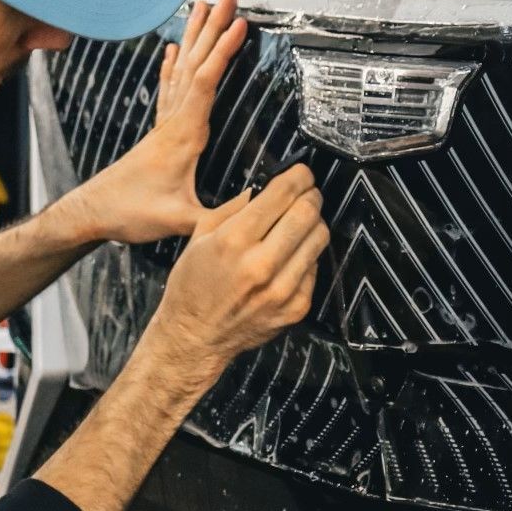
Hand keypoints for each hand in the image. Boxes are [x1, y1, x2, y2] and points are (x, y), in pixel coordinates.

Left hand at [68, 0, 246, 244]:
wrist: (92, 214)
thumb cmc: (130, 214)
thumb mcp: (180, 221)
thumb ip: (219, 218)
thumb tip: (258, 209)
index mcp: (183, 136)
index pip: (207, 82)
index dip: (224, 51)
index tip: (242, 24)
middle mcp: (172, 122)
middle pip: (195, 63)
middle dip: (214, 27)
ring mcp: (163, 125)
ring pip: (181, 70)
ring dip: (194, 37)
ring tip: (202, 6)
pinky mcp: (157, 133)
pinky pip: (167, 89)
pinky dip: (171, 66)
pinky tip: (170, 51)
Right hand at [150, 163, 326, 384]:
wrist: (195, 337)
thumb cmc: (192, 287)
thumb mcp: (200, 237)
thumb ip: (235, 207)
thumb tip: (264, 187)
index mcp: (233, 241)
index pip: (281, 195)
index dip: (297, 177)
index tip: (301, 173)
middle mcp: (260, 265)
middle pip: (307, 213)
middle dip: (311, 195)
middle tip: (308, 192)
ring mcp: (282, 289)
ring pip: (318, 238)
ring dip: (314, 223)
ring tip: (300, 222)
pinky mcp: (296, 307)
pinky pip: (315, 267)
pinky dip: (307, 255)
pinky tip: (290, 255)